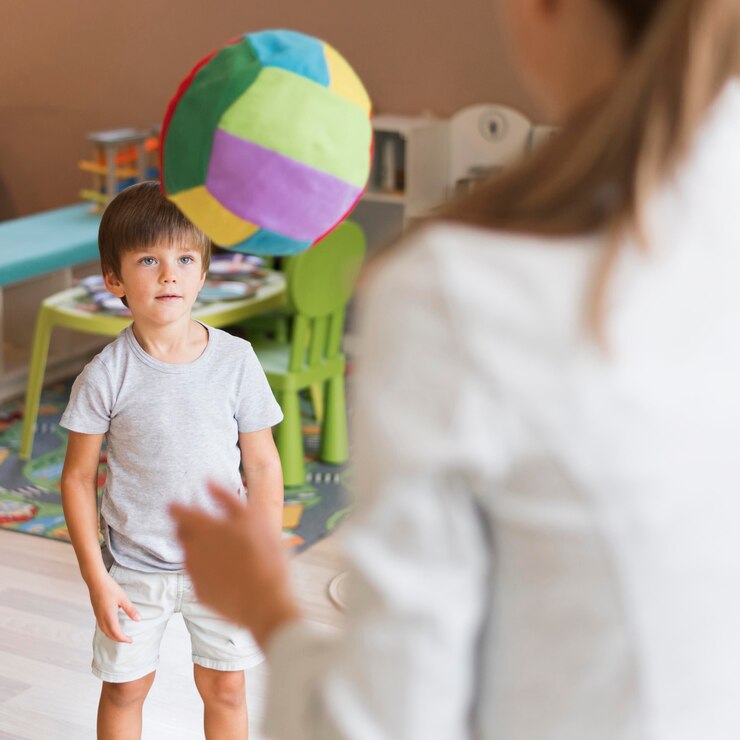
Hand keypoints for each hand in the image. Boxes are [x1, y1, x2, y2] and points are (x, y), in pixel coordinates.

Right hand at [88, 572, 140, 643]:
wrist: (96, 581)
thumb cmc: (110, 588)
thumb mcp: (123, 598)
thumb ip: (130, 610)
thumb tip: (139, 619)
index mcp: (109, 616)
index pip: (116, 633)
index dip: (123, 639)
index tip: (131, 640)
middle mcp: (102, 618)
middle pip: (109, 634)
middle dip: (118, 639)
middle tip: (127, 640)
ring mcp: (97, 616)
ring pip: (104, 631)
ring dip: (112, 636)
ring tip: (121, 636)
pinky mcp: (96, 612)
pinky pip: (101, 626)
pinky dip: (107, 630)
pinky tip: (112, 627)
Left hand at [171, 481, 300, 648]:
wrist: (265, 601)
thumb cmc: (264, 556)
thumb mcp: (253, 518)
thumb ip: (226, 498)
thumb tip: (207, 482)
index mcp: (205, 528)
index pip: (178, 512)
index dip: (175, 507)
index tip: (175, 505)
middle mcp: (193, 550)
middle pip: (179, 534)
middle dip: (184, 527)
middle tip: (200, 526)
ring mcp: (194, 573)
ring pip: (188, 554)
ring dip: (196, 548)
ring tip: (218, 549)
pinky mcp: (200, 593)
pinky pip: (197, 575)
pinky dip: (205, 569)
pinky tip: (224, 570)